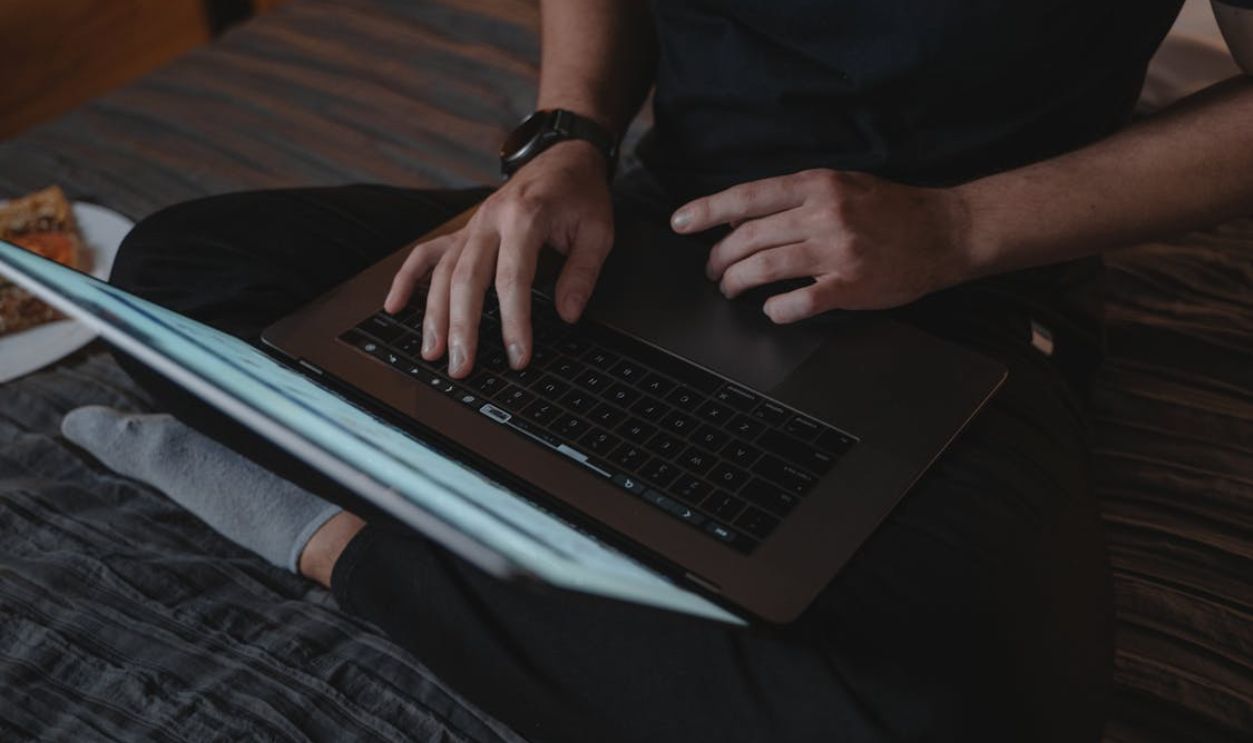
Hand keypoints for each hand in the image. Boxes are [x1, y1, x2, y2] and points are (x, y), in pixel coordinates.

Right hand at [385, 141, 612, 377]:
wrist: (563, 156)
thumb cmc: (580, 194)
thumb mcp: (599, 231)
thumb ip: (583, 273)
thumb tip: (567, 314)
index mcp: (525, 217)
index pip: (513, 278)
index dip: (513, 322)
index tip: (517, 356)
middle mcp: (490, 220)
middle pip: (467, 279)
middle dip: (462, 327)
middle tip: (462, 366)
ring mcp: (472, 225)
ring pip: (443, 272)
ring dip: (433, 314)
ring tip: (432, 352)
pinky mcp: (464, 231)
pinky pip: (427, 253)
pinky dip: (408, 278)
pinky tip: (395, 307)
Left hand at [670, 169, 973, 322]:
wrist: (944, 231)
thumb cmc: (889, 209)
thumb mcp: (842, 184)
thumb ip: (796, 197)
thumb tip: (745, 214)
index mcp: (817, 185)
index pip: (747, 197)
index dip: (707, 211)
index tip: (680, 223)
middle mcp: (823, 214)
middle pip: (748, 237)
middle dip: (718, 258)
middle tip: (712, 271)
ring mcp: (836, 250)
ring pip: (764, 267)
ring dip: (737, 282)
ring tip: (731, 289)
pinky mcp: (851, 285)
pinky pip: (799, 301)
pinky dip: (776, 308)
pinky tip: (772, 309)